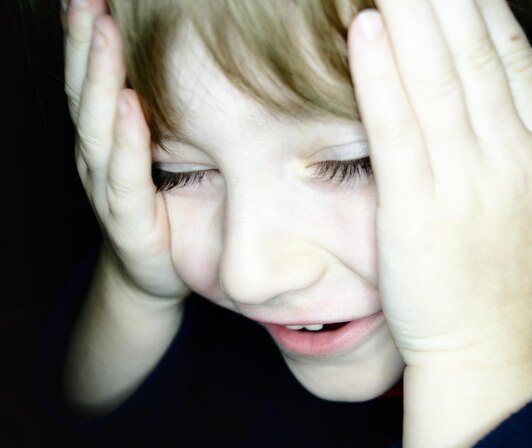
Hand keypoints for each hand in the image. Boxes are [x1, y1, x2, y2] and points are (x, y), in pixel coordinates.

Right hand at [62, 0, 188, 300]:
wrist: (154, 273)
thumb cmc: (167, 208)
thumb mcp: (171, 154)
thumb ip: (174, 116)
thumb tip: (210, 68)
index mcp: (110, 136)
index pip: (96, 77)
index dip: (90, 34)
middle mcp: (100, 155)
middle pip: (87, 90)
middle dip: (86, 39)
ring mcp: (107, 186)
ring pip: (96, 126)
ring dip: (99, 76)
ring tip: (102, 28)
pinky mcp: (126, 219)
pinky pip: (123, 176)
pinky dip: (125, 140)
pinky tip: (127, 105)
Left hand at [348, 0, 531, 367]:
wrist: (487, 343)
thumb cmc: (505, 275)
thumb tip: (520, 81)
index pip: (510, 57)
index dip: (480, 5)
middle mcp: (510, 157)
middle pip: (473, 54)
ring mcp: (464, 182)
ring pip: (436, 79)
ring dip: (410, 15)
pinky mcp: (416, 208)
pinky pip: (397, 127)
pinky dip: (379, 74)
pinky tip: (364, 29)